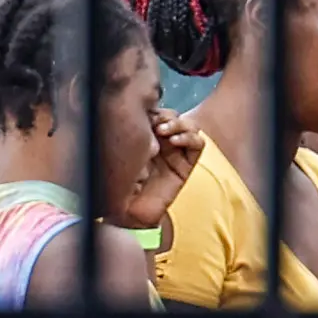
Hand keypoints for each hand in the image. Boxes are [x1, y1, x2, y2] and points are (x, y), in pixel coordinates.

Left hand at [120, 109, 203, 228]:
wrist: (127, 208)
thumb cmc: (119, 179)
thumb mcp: (123, 148)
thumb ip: (133, 130)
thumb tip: (140, 109)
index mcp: (146, 136)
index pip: (159, 112)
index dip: (155, 109)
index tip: (143, 114)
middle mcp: (163, 142)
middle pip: (175, 117)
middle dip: (167, 115)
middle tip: (154, 123)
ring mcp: (176, 153)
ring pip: (190, 126)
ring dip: (178, 124)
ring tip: (163, 130)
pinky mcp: (186, 166)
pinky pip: (198, 144)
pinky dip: (189, 137)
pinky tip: (174, 141)